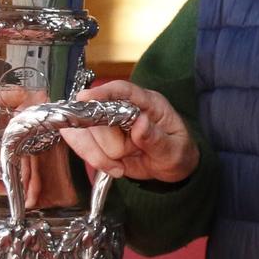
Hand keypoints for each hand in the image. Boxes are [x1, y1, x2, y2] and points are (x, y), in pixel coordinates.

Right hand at [57, 79, 199, 183]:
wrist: (171, 168)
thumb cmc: (177, 153)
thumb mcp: (174, 150)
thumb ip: (157, 139)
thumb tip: (140, 123)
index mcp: (148, 103)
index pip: (123, 90)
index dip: (103, 92)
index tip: (85, 98)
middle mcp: (125, 108)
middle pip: (96, 115)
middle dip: (108, 142)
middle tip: (126, 154)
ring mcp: (109, 123)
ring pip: (83, 131)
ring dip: (98, 153)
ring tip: (119, 166)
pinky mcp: (99, 139)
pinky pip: (81, 144)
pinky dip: (93, 159)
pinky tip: (113, 167)